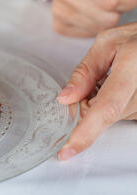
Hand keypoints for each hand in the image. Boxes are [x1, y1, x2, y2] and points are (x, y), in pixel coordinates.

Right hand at [27, 0, 136, 37]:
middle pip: (108, 18)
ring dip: (107, 18)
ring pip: (100, 28)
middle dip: (118, 10)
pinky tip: (92, 12)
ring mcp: (59, 11)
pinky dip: (96, 25)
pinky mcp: (58, 26)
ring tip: (102, 4)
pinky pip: (89, 34)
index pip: (111, 0)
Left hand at [57, 22, 136, 159]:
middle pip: (104, 115)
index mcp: (132, 68)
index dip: (85, 133)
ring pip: (112, 116)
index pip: (106, 109)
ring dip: (102, 103)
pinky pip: (122, 114)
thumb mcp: (108, 43)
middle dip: (88, 104)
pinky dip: (114, 104)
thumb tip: (65, 99)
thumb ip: (85, 72)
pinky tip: (121, 86)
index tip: (66, 151)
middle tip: (95, 81)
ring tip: (115, 78)